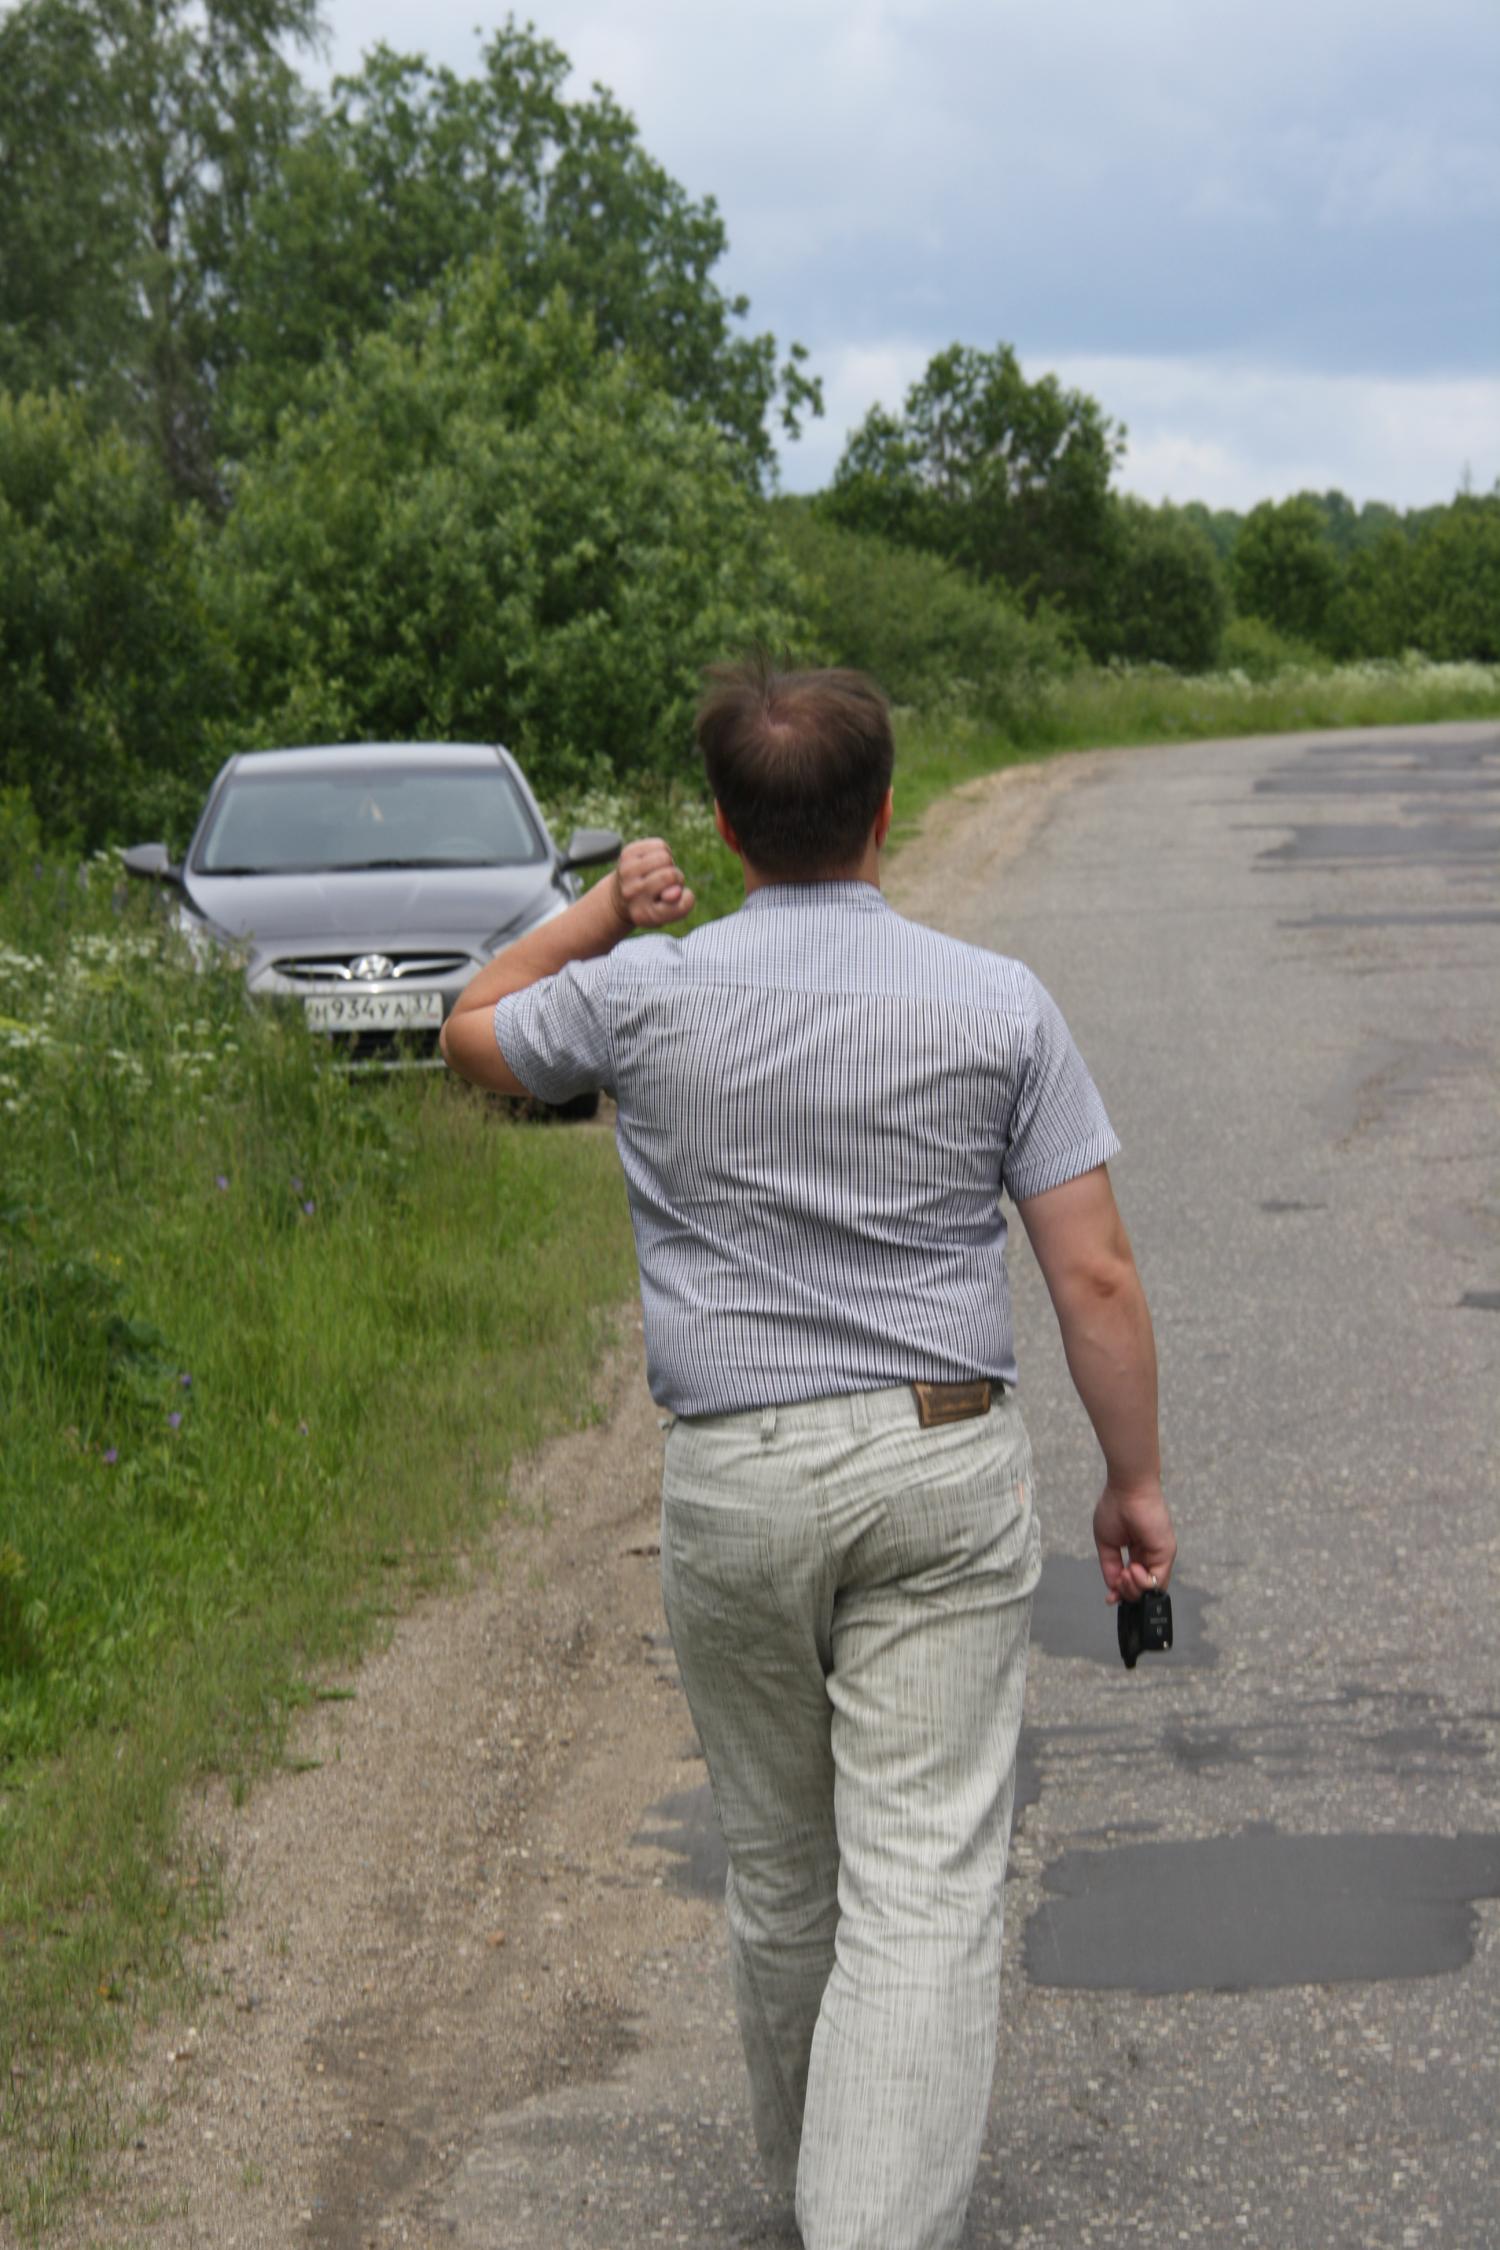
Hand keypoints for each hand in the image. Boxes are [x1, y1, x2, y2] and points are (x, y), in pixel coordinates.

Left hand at [610, 838, 694, 930]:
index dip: (683, 899)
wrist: (619, 897)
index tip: (671, 902)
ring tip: (658, 873)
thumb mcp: (670, 914)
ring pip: (665, 858)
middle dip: (675, 878)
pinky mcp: (626, 854)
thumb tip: (675, 891)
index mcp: (644, 914)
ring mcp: (626, 872)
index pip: (678, 905)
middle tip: (663, 885)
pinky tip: (653, 862)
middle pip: (671, 875)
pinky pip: (660, 845)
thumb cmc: (653, 906)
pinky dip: (662, 852)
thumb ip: (681, 906)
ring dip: (668, 864)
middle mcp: (632, 894)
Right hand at [1093, 1477, 1175, 1605]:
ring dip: (1134, 1589)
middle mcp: (1149, 1555)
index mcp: (1135, 1551)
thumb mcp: (1106, 1544)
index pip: (1132, 1580)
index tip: (1110, 1599)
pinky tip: (1132, 1570)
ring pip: (1150, 1589)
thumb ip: (1110, 1567)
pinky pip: (1158, 1581)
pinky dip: (1144, 1583)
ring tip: (1125, 1573)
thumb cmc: (1115, 1508)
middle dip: (1127, 1592)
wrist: (1126, 1490)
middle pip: (1142, 1589)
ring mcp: (1158, 1555)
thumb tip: (1113, 1587)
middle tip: (1118, 1580)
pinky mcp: (1165, 1553)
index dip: (1121, 1593)